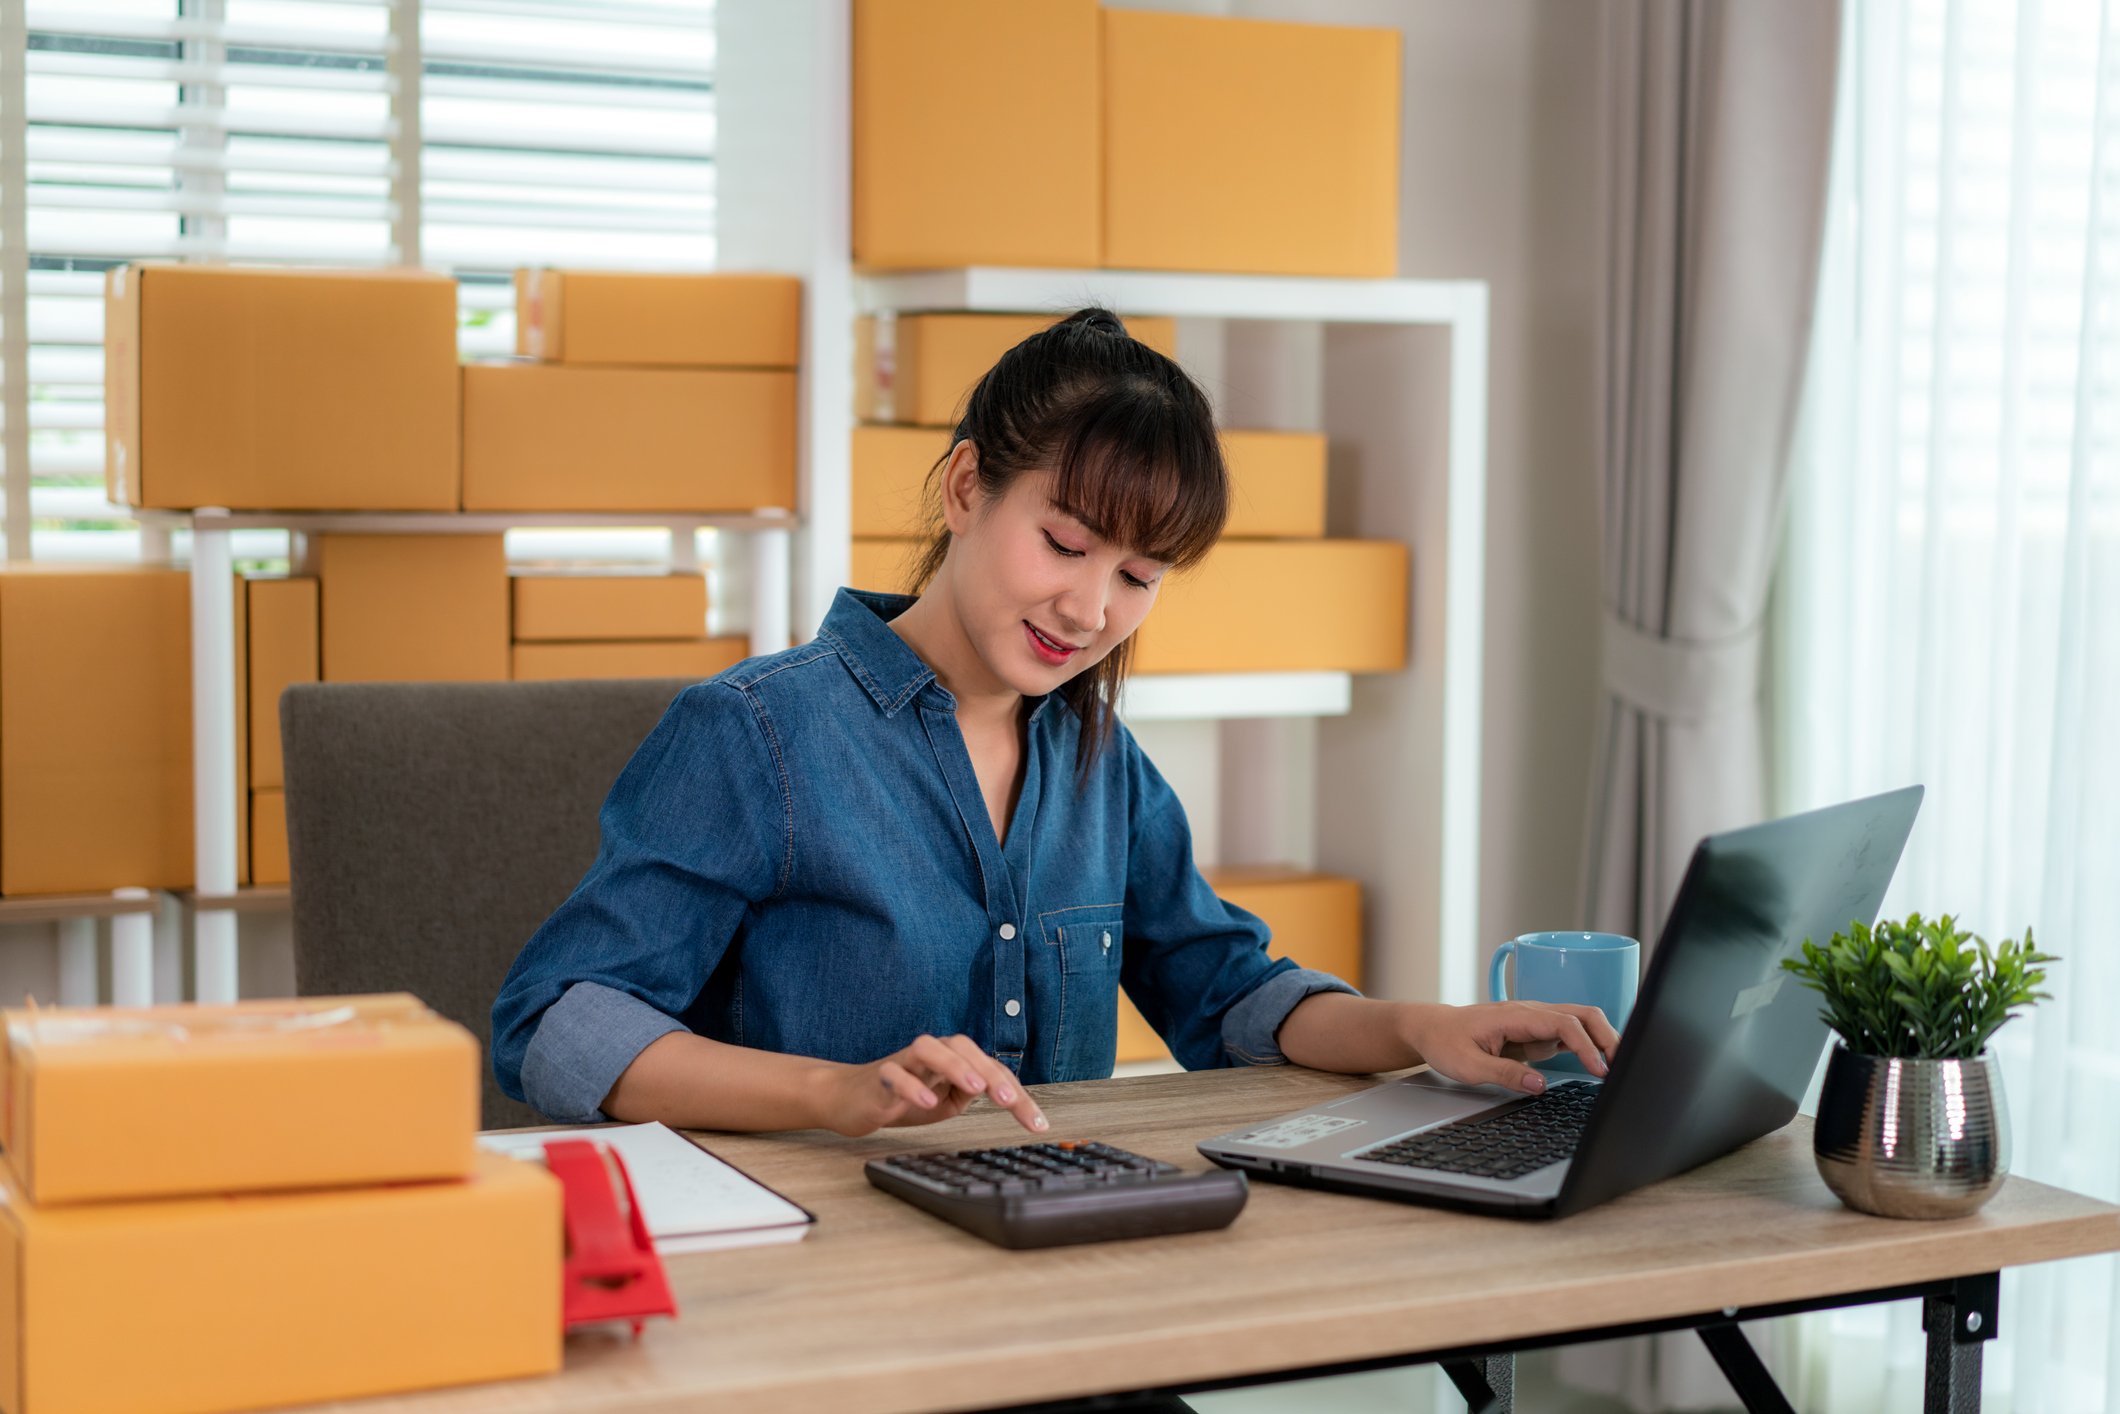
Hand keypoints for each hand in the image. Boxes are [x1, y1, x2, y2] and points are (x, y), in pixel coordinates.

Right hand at [818, 1033, 1048, 1137]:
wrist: (849, 1099)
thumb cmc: (902, 1097)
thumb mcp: (946, 1101)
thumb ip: (970, 1093)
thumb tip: (1000, 1092)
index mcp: (952, 1059)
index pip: (989, 1068)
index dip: (1016, 1093)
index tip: (1036, 1122)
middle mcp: (931, 1053)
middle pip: (963, 1048)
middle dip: (989, 1073)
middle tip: (1007, 1101)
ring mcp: (904, 1061)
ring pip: (929, 1048)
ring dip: (953, 1065)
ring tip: (973, 1087)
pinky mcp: (879, 1076)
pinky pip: (895, 1074)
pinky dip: (911, 1085)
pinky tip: (926, 1101)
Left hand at [1399, 1001, 1619, 1095]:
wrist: (1431, 1028)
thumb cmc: (1445, 1041)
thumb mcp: (1468, 1065)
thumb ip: (1504, 1074)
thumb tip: (1539, 1085)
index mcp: (1516, 1015)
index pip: (1563, 1023)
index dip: (1586, 1045)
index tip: (1599, 1069)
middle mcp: (1531, 1013)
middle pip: (1583, 1014)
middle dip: (1608, 1036)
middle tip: (1622, 1066)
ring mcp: (1536, 1021)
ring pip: (1581, 1021)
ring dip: (1602, 1039)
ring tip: (1617, 1067)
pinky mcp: (1536, 1033)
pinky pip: (1570, 1034)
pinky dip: (1589, 1046)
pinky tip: (1598, 1065)